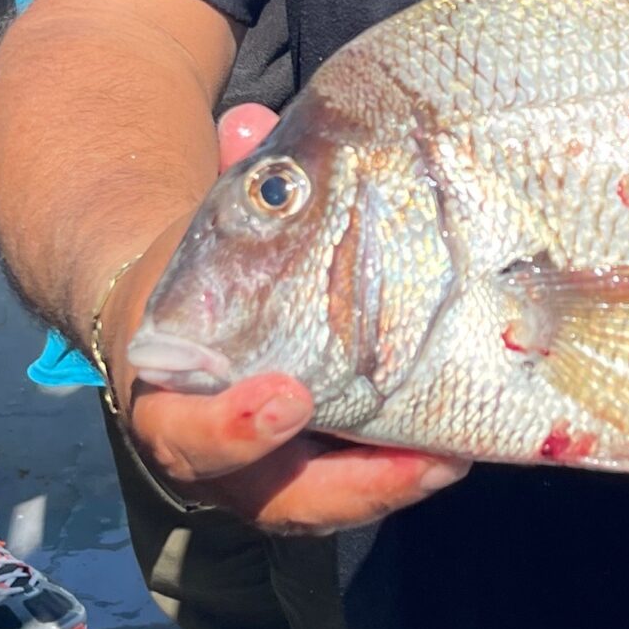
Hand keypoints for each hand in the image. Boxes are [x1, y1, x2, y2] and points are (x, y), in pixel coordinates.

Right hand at [107, 102, 468, 534]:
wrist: (176, 307)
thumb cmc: (193, 268)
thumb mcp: (199, 231)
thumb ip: (225, 185)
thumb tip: (250, 123)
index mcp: (168, 402)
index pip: (187, 438)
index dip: (233, 430)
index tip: (288, 398)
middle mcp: (218, 456)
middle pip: (279, 500)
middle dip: (350, 487)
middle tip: (420, 458)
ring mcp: (270, 473)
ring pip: (328, 504)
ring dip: (393, 486)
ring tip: (457, 456)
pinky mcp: (316, 467)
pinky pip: (357, 483)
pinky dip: (402, 470)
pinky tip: (460, 444)